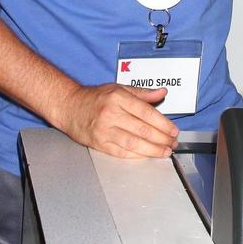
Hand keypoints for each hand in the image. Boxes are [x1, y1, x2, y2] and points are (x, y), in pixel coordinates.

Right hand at [60, 82, 178, 158]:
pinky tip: (146, 155)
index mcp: (118, 97)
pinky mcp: (99, 143)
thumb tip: (162, 92)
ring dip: (152, 150)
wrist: (69, 106)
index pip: (146, 112)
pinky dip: (136, 155)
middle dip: (161, 138)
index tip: (173, 130)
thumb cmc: (95, 97)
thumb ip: (142, 93)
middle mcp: (111, 113)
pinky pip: (121, 152)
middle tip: (172, 143)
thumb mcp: (119, 88)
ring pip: (133, 143)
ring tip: (164, 152)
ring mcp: (104, 130)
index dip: (163, 123)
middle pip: (142, 129)